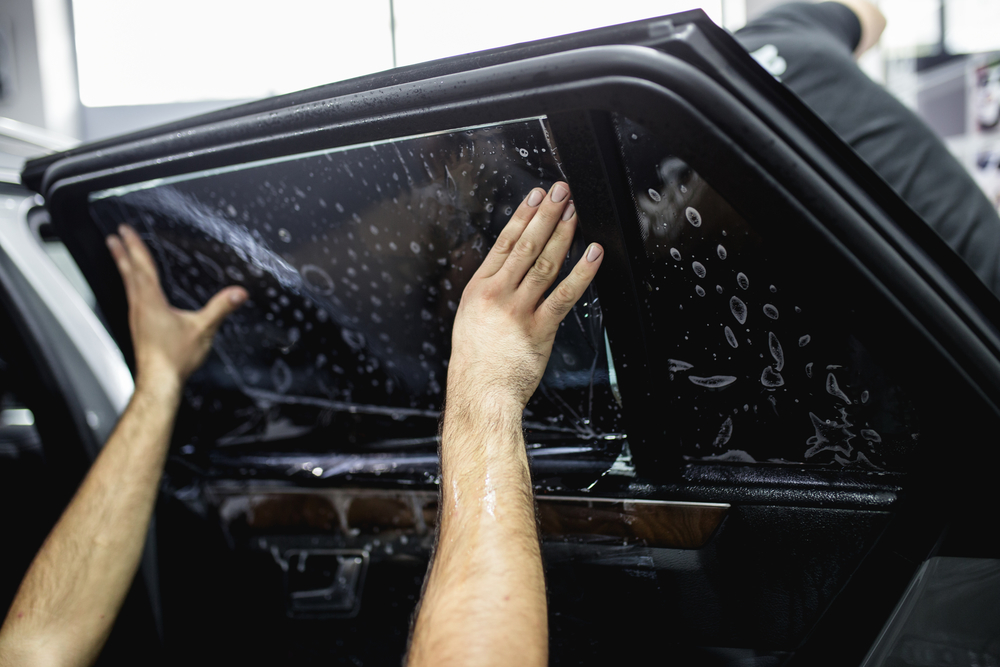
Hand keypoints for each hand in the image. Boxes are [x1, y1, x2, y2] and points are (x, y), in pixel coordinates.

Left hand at [105, 225, 246, 391]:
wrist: (159, 382)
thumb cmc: (175, 358)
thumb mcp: (203, 329)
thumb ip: (220, 309)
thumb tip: (238, 293)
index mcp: (151, 302)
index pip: (142, 268)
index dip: (135, 247)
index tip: (125, 231)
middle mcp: (140, 307)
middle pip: (129, 274)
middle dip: (122, 253)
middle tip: (114, 238)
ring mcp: (137, 318)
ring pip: (128, 286)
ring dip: (124, 268)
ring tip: (120, 258)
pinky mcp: (140, 328)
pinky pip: (133, 298)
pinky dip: (131, 286)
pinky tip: (137, 292)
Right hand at [448, 182, 602, 410]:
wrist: (479, 393)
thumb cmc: (475, 364)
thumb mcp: (470, 320)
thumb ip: (489, 295)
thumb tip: (507, 275)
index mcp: (479, 289)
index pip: (504, 243)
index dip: (522, 217)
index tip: (535, 197)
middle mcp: (498, 294)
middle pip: (526, 246)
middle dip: (546, 215)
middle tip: (560, 193)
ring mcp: (519, 310)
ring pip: (544, 264)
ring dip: (563, 235)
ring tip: (574, 213)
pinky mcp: (540, 328)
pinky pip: (564, 296)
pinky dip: (581, 274)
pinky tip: (593, 256)